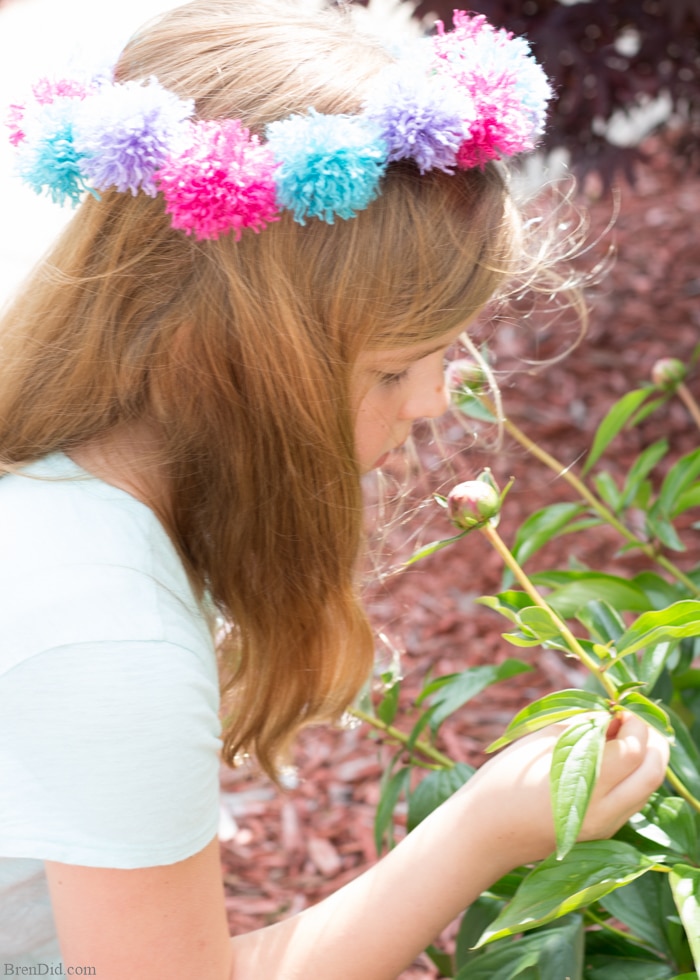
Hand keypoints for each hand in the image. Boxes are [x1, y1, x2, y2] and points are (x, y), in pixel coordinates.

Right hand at [460, 711, 669, 868]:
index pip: (633, 749)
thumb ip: (581, 725)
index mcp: (582, 782)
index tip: (620, 707)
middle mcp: (602, 811)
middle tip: (632, 719)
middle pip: (653, 772)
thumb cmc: (504, 778)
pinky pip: (633, 801)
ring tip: (625, 736)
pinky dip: (634, 777)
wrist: (486, 832)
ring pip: (648, 789)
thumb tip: (611, 714)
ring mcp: (605, 827)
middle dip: (652, 740)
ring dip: (647, 759)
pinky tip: (615, 760)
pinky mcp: (603, 834)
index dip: (634, 723)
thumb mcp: (540, 741)